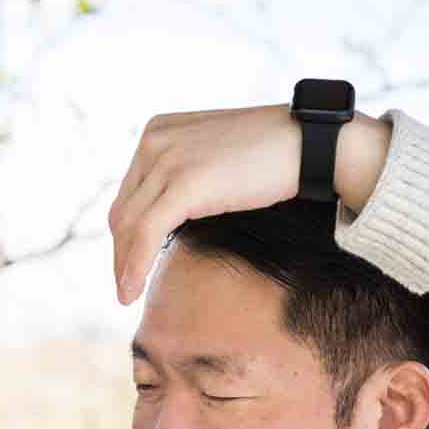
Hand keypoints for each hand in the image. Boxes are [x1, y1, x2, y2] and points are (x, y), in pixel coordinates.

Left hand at [106, 106, 389, 304]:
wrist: (308, 143)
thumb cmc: (271, 155)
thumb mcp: (214, 158)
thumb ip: (186, 175)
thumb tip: (173, 213)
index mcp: (158, 131)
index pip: (129, 193)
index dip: (125, 234)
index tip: (129, 264)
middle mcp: (154, 141)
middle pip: (123, 211)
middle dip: (120, 253)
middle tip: (124, 287)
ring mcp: (167, 159)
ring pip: (130, 226)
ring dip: (123, 266)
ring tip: (125, 296)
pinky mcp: (184, 184)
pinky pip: (147, 233)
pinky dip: (136, 265)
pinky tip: (132, 290)